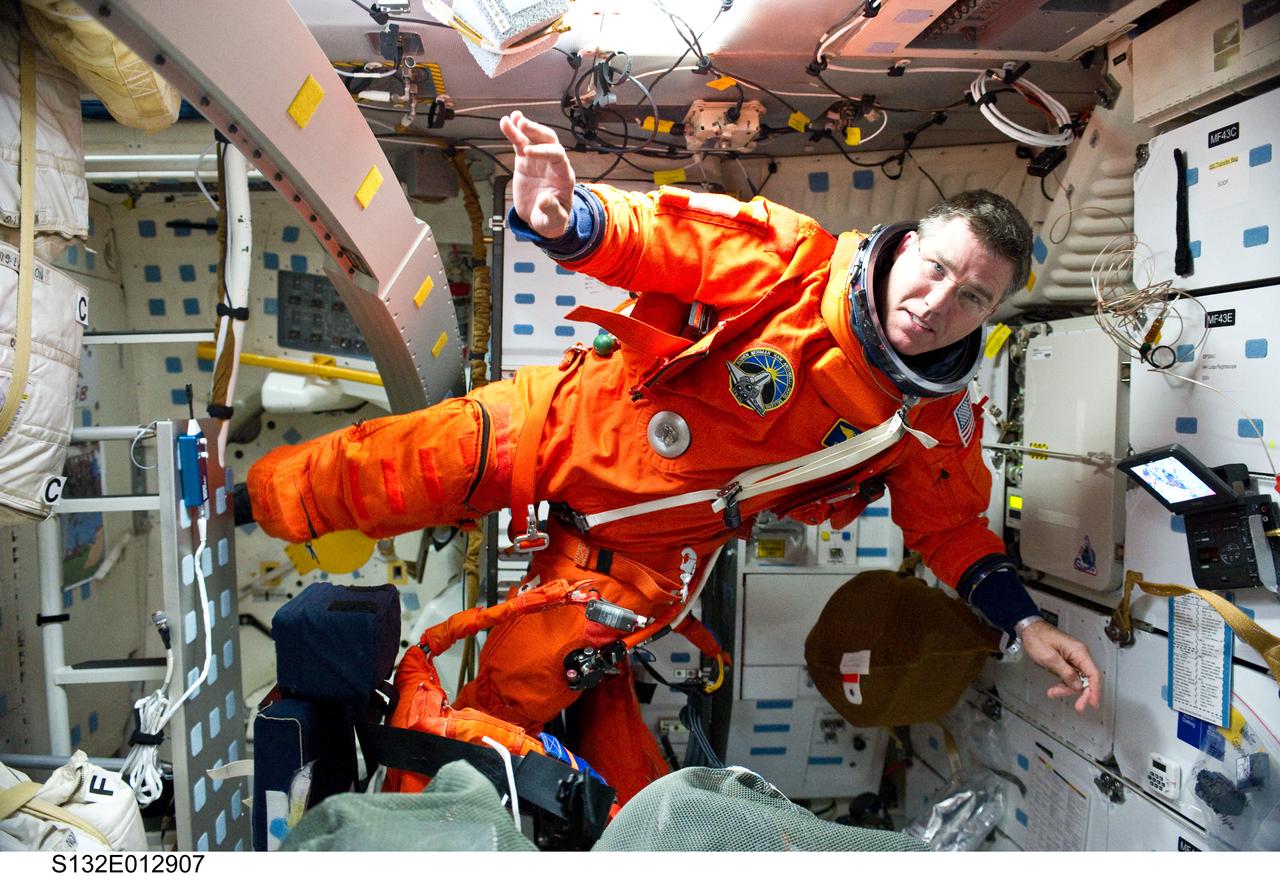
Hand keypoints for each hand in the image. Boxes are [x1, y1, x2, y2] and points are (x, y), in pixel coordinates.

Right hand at [500, 110, 575, 237]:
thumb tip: (544, 199)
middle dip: (537, 131)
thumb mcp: (554, 221)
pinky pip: (520, 143)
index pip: (558, 155)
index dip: (544, 151)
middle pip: (549, 140)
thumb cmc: (552, 221)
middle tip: (522, 125)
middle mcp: (553, 164)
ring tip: (513, 118)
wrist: (542, 219)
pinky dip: (514, 132)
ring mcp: (539, 160)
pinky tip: (506, 122)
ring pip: (534, 138)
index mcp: (564, 176)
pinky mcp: (526, 161)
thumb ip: (552, 210)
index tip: (527, 152)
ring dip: (524, 127)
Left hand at [1018, 619, 1101, 712]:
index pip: (1093, 674)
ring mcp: (1073, 658)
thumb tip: (1078, 686)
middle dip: (1081, 693)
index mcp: (1078, 651)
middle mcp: (1079, 654)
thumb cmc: (1037, 638)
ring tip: (1054, 692)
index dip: (1095, 690)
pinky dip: (1063, 684)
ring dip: (1067, 689)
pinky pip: (1070, 676)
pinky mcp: (1067, 661)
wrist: (1028, 629)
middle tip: (1078, 707)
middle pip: (1087, 679)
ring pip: (1077, 680)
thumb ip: (1065, 673)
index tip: (1093, 703)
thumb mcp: (1050, 658)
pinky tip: (1055, 689)